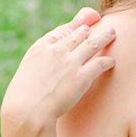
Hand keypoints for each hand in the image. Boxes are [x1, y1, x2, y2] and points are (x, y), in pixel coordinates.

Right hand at [2, 9, 114, 129]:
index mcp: (40, 48)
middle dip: (91, 30)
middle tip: (102, 26)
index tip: (84, 27)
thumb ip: (40, 61)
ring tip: (112, 33)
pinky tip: (111, 62)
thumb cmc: (23, 97)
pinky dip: (107, 61)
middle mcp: (57, 51)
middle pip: (79, 34)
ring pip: (93, 44)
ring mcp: (70, 63)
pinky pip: (100, 63)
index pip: (61, 32)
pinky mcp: (81, 77)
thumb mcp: (27, 71)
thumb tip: (47, 65)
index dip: (75, 28)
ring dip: (104, 37)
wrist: (27, 110)